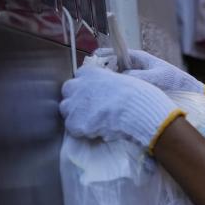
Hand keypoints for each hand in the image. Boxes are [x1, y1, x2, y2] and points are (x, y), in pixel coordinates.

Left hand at [60, 65, 184, 151]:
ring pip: (67, 110)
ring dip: (77, 115)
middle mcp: (78, 85)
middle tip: (91, 108)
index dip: (87, 86)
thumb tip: (111, 92)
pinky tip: (96, 132)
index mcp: (90, 73)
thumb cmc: (138, 96)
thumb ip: (111, 84)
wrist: (136, 112)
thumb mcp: (124, 81)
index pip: (80, 76)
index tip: (95, 93)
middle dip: (77, 98)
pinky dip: (82, 131)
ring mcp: (74, 105)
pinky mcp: (75, 123)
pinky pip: (73, 128)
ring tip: (93, 122)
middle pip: (68, 90)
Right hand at [94, 48, 204, 93]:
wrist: (188, 93)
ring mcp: (134, 77)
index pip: (116, 53)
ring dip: (108, 81)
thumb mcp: (156, 78)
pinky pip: (122, 86)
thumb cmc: (175, 81)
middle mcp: (134, 66)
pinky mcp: (136, 88)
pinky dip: (116, 89)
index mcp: (139, 58)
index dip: (103, 56)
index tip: (92, 60)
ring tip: (99, 87)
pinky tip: (110, 95)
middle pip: (112, 65)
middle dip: (102, 70)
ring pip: (116, 77)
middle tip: (92, 77)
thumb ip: (138, 77)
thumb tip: (120, 78)